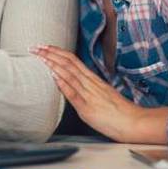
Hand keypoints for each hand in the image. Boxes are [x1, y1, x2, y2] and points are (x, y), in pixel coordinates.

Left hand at [31, 45, 167, 143]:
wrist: (132, 122)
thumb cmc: (118, 111)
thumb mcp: (101, 94)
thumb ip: (87, 88)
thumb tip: (72, 84)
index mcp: (93, 79)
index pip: (72, 60)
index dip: (57, 52)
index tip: (44, 47)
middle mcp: (90, 83)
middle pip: (68, 63)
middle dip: (50, 53)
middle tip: (35, 47)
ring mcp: (88, 94)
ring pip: (69, 73)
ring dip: (52, 64)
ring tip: (39, 56)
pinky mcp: (87, 107)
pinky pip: (73, 93)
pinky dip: (63, 83)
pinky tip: (53, 75)